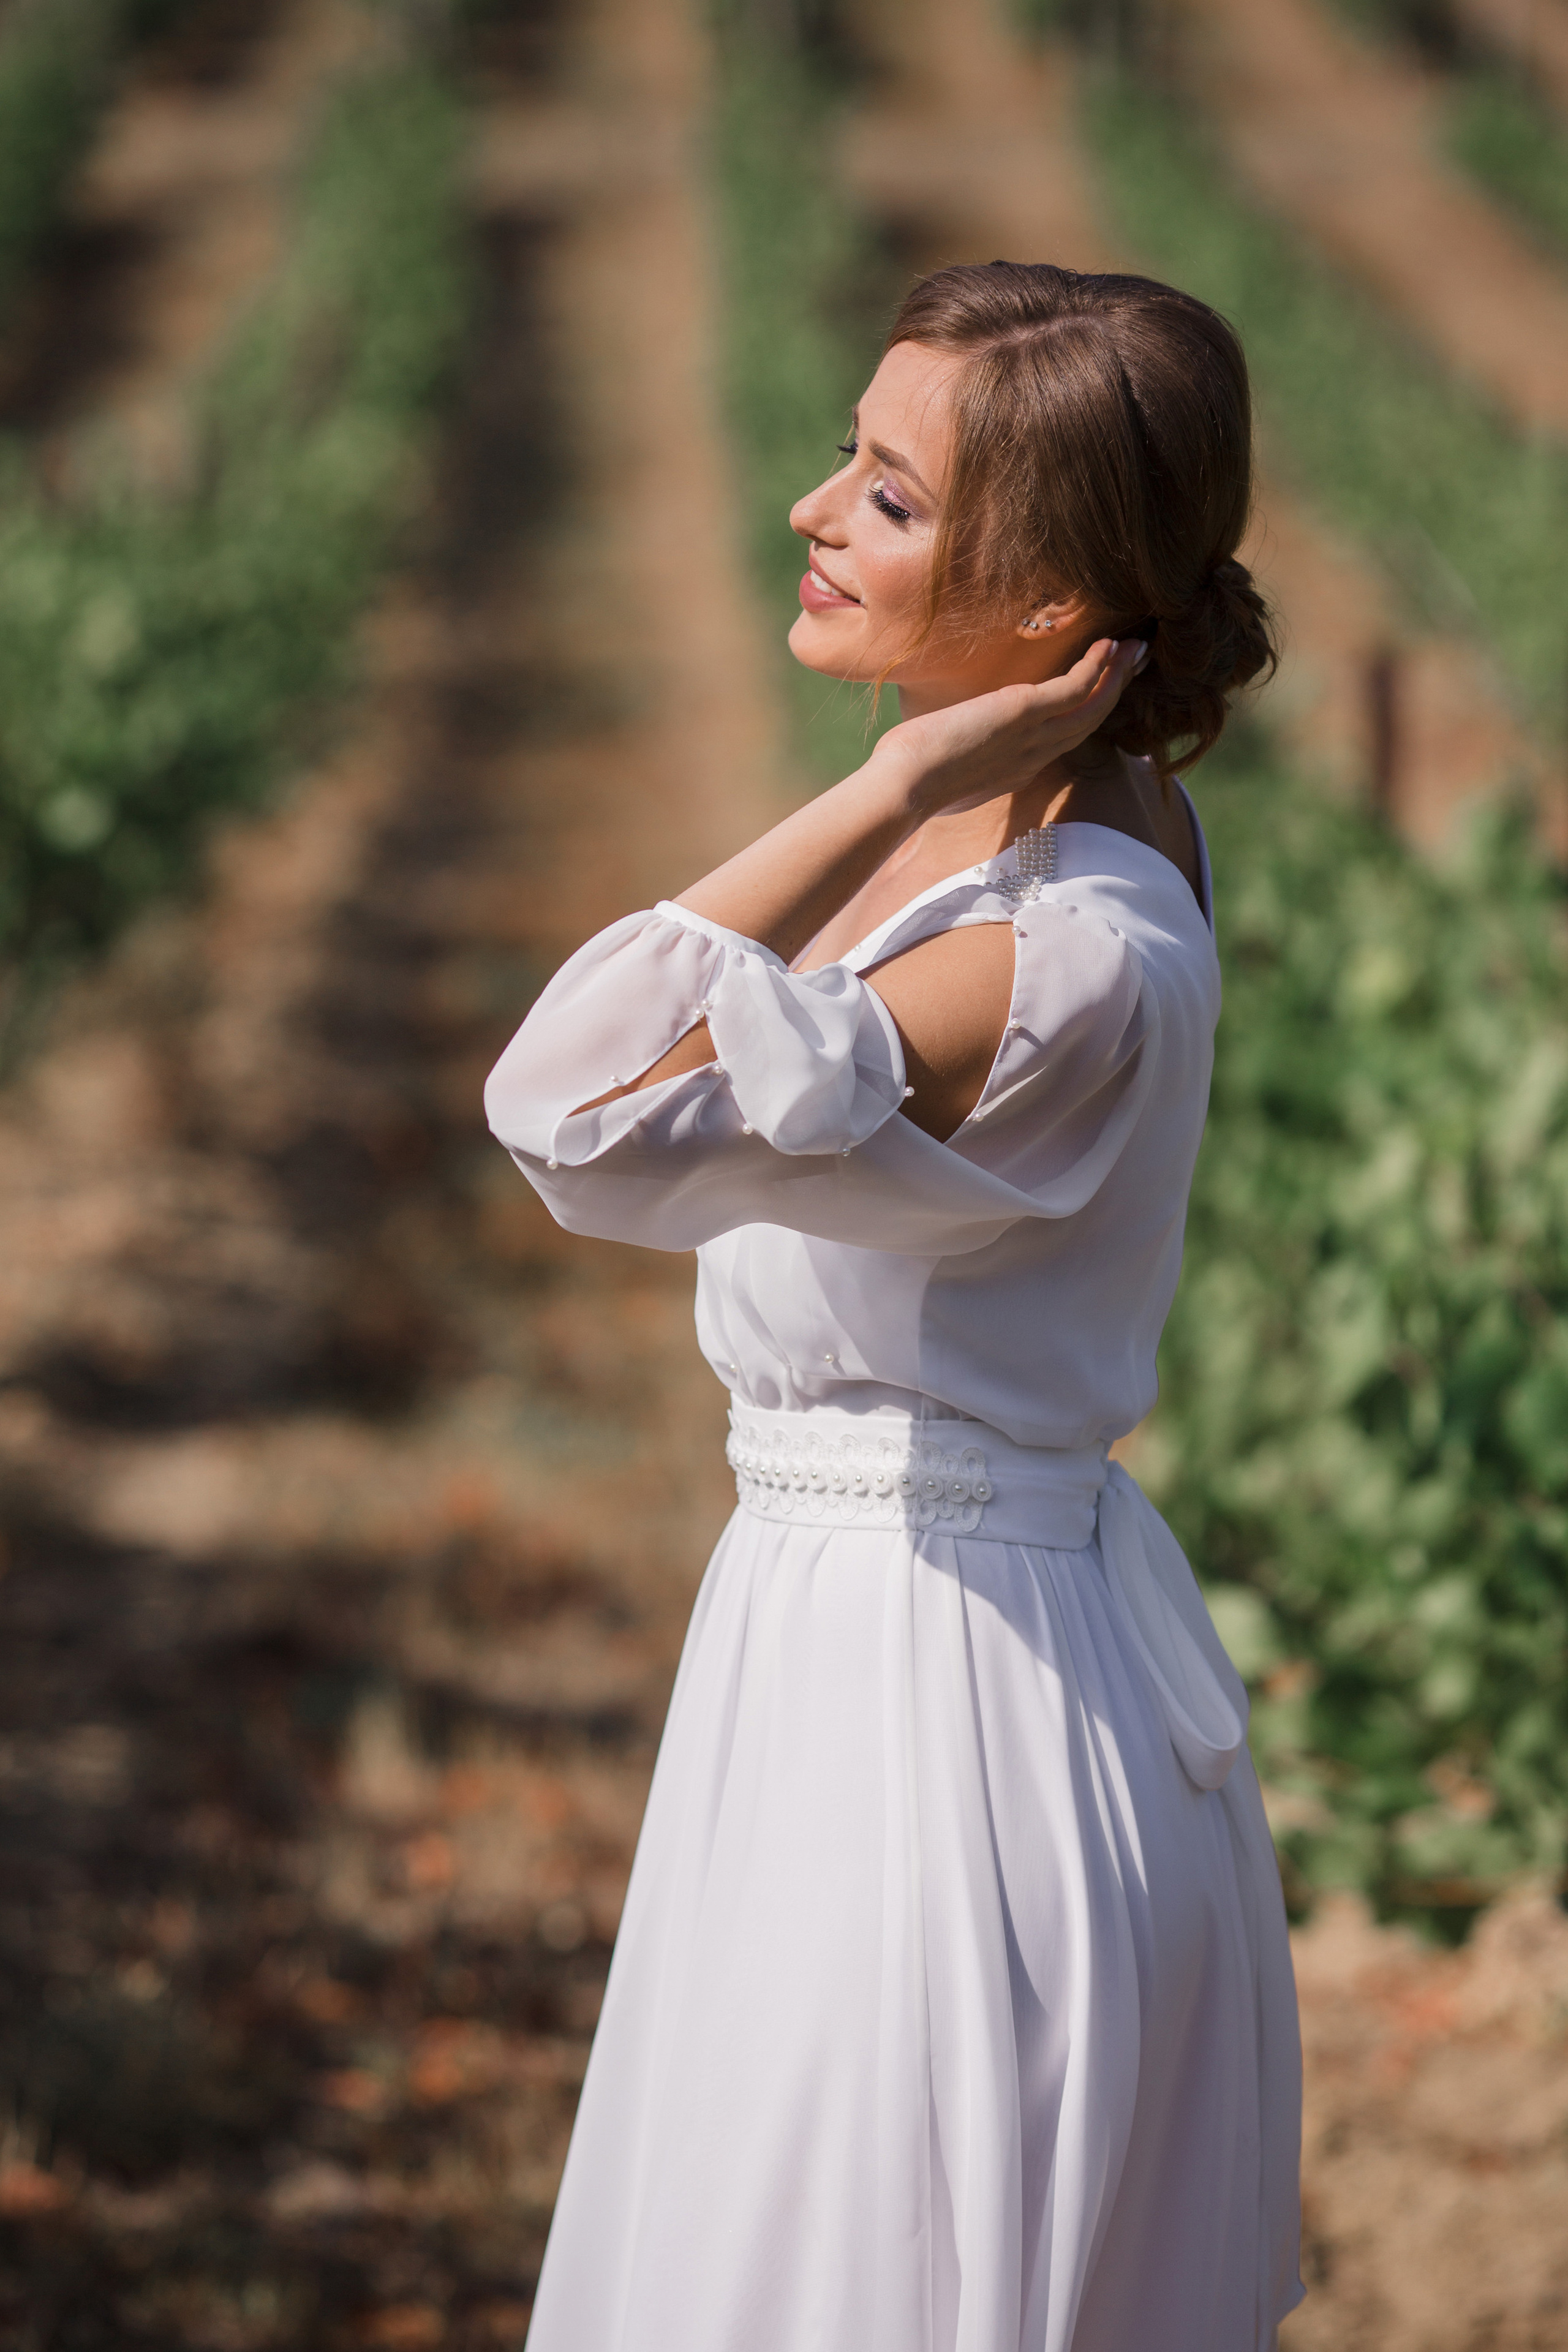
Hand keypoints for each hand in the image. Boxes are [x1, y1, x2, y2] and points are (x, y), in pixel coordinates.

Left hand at [871, 637, 1143, 817]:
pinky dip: (1095, 668)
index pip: (1061, 739)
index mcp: (1016, 770)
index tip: (1101, 691)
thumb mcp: (942, 773)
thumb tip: (940, 747)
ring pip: (1091, 707)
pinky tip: (1108, 645)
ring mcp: (1032, 738)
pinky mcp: (1024, 715)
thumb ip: (957, 759)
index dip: (1086, 712)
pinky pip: (1074, 689)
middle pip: (1088, 722)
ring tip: (1136, 647)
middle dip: (1114, 689)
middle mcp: (1033, 758)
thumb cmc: (908, 783)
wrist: (903, 789)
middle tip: (1135, 660)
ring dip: (1116, 675)